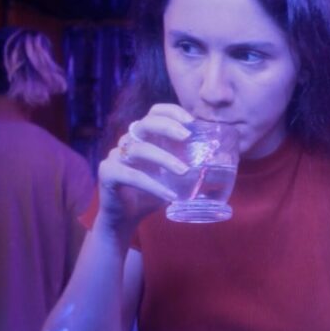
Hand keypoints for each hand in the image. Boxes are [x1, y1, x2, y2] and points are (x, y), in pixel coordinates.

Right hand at [96, 104, 194, 234]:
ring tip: (184, 172)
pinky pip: (132, 176)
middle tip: (187, 137)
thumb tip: (220, 161)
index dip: (171, 112)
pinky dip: (154, 185)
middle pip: (144, 123)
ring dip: (164, 159)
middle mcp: (129, 142)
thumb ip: (190, 166)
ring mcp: (116, 156)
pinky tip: (170, 196)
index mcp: (145, 137)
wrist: (125, 218)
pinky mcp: (109, 174)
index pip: (154, 113)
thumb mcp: (174, 178)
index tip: (191, 121)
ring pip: (139, 149)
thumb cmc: (152, 193)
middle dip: (167, 127)